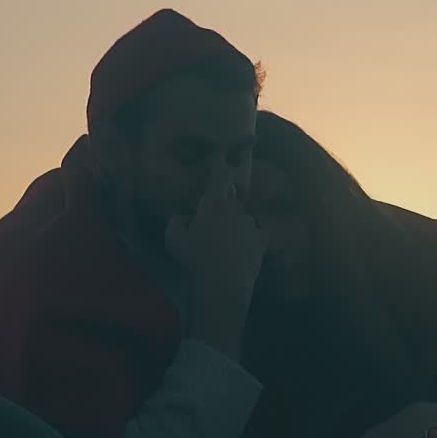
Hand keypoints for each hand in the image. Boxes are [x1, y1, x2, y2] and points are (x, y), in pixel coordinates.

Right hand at [165, 172, 270, 356]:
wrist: (224, 285)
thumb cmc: (195, 259)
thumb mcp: (173, 239)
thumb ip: (176, 221)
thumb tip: (183, 216)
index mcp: (215, 203)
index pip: (218, 174)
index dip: (219, 162)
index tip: (220, 153)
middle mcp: (237, 208)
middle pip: (232, 196)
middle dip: (224, 200)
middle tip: (212, 215)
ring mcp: (253, 224)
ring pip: (243, 216)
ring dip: (235, 222)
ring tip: (224, 241)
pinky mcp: (263, 240)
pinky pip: (255, 233)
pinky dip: (248, 237)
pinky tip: (240, 250)